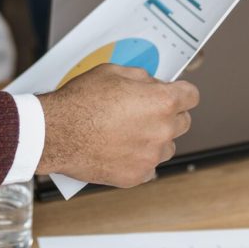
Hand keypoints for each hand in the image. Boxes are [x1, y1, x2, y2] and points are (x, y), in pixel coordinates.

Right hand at [35, 64, 197, 186]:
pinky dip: (139, 159)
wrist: (56, 133)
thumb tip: (152, 84)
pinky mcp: (137, 175)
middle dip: (168, 115)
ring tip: (129, 132)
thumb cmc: (81, 101)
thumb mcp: (113, 71)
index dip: (182, 92)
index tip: (175, 94)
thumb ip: (141, 78)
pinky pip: (149, 166)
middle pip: (183, 122)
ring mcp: (151, 156)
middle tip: (145, 111)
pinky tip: (120, 149)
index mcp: (162, 101)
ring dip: (155, 139)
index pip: (192, 96)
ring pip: (167, 146)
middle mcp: (162, 130)